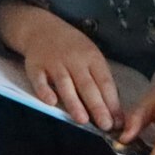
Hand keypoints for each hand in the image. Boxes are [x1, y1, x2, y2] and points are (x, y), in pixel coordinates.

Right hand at [0, 0, 121, 130]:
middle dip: (97, 106)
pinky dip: (44, 91)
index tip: (118, 120)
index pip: (104, 81)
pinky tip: (51, 103)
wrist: (41, 28)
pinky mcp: (35, 66)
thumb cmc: (71, 47)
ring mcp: (54, 63)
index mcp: (92, 57)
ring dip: (74, 102)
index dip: (112, 101)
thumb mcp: (90, 55)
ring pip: (65, 84)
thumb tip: (113, 107)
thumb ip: (99, 77)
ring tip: (83, 120)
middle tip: (106, 125)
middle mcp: (74, 60)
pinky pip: (39, 80)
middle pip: (87, 85)